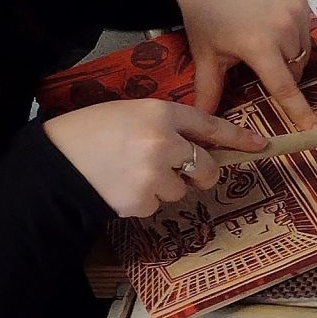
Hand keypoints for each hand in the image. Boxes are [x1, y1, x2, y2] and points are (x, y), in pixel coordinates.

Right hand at [43, 100, 250, 218]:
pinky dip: (144, 200)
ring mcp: (154, 175)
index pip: (210, 125)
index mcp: (160, 113)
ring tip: (131, 172)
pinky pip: (157, 205)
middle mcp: (163, 142)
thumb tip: (200, 147)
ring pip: (180, 189)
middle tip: (183, 170)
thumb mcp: (131, 112)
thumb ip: (168, 125)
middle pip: (206, 167)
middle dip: (201, 173)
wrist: (56, 161)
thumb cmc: (92, 131)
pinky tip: (121, 186)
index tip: (260, 144)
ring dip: (164, 186)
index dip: (237, 137)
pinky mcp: (141, 200)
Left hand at [175, 0, 315, 127]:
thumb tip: (203, 121)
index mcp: (258, 45)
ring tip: (266, 47)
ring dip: (290, 58)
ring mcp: (296, 12)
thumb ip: (209, 90)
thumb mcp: (206, 55)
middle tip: (259, 68)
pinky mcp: (301, 0)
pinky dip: (294, 38)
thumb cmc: (205, 15)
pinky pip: (306, 32)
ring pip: (303, 53)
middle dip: (281, 77)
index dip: (301, 113)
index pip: (285, 88)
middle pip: (295, 72)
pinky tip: (274, 29)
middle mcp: (283, 29)